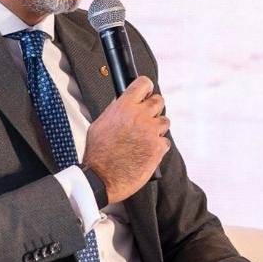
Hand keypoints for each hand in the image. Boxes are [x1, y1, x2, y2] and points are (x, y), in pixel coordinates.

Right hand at [82, 75, 169, 203]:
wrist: (102, 177)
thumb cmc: (97, 154)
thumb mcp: (98, 124)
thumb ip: (114, 111)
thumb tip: (121, 103)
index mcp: (123, 107)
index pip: (143, 84)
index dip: (146, 87)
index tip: (147, 92)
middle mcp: (139, 116)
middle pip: (159, 101)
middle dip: (154, 108)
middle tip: (147, 118)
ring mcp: (151, 132)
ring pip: (164, 122)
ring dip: (157, 128)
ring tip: (144, 139)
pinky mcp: (158, 148)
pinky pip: (165, 142)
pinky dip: (158, 146)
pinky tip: (146, 152)